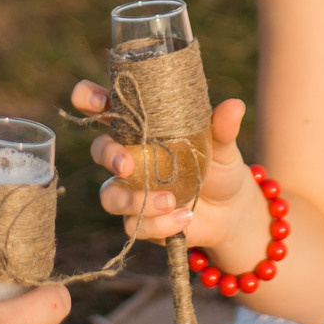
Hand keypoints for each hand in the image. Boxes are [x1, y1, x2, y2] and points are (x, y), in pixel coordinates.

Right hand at [69, 81, 252, 249]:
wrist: (232, 212)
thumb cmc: (219, 167)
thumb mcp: (223, 146)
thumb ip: (222, 127)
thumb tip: (233, 106)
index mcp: (142, 127)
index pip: (103, 107)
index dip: (90, 99)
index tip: (100, 102)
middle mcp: (130, 156)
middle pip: (98, 150)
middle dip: (108, 155)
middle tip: (126, 165)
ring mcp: (131, 190)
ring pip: (109, 195)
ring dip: (133, 200)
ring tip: (170, 200)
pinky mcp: (140, 221)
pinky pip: (135, 225)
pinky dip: (161, 223)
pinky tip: (186, 217)